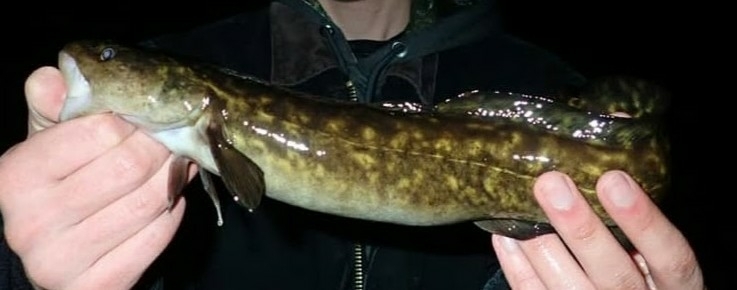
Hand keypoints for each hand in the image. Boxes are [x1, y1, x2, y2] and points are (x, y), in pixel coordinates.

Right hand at [0, 67, 191, 288]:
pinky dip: (172, 214)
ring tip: (177, 164)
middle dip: (161, 148)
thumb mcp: (48, 143)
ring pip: (148, 203)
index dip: (135, 120)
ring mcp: (60, 261)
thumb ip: (53, 108)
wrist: (58, 255)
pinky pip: (155, 240)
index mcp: (16, 177)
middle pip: (129, 167)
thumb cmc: (58, 187)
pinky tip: (169, 199)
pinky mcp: (97, 287)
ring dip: (172, 179)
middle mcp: (30, 223)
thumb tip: (52, 75)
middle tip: (175, 138)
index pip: (100, 131)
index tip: (149, 116)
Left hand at [492, 170, 703, 288]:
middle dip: (580, 228)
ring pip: (568, 287)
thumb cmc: (643, 269)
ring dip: (540, 242)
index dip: (644, 220)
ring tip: (519, 201)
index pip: (671, 256)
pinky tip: (503, 235)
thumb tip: (615, 125)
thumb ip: (638, 208)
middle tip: (551, 184)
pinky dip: (517, 265)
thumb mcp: (655, 248)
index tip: (613, 179)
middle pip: (612, 272)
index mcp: (675, 284)